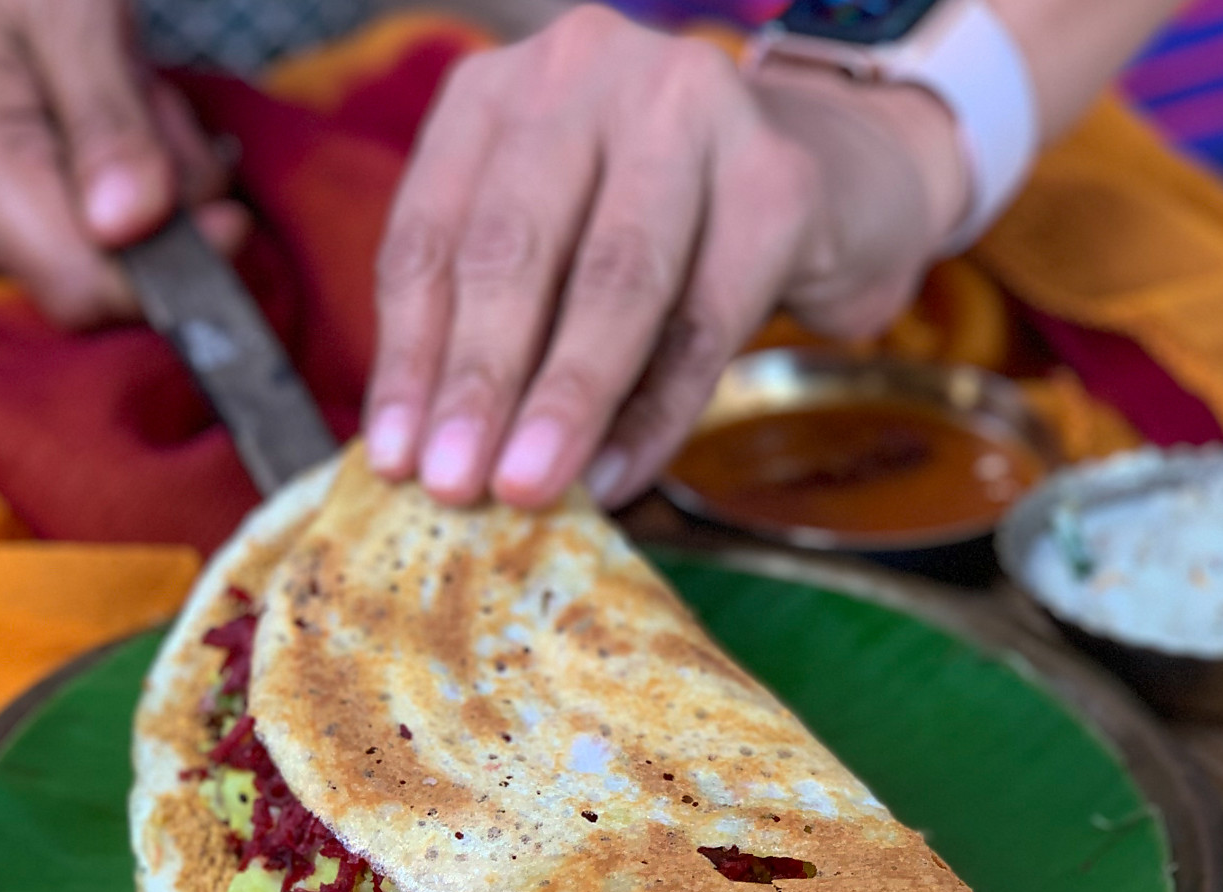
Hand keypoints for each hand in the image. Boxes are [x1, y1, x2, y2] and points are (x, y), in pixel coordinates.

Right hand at [0, 0, 245, 325]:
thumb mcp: (73, 14)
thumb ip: (109, 121)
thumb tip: (130, 227)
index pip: (80, 286)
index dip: (168, 268)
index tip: (228, 216)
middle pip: (106, 274)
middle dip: (164, 206)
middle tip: (158, 109)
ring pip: (113, 260)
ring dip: (158, 188)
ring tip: (132, 96)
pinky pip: (96, 244)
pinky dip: (134, 190)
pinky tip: (120, 125)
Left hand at [364, 5, 968, 507]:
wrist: (830, 185)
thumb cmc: (664, 233)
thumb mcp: (558, 251)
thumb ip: (502, 325)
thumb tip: (435, 455)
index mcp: (503, 91)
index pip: (433, 233)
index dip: (409, 355)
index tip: (392, 459)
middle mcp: (590, 72)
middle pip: (516, 247)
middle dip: (478, 380)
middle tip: (452, 486)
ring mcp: (695, 109)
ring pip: (614, 279)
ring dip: (564, 398)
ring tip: (528, 488)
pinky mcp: (779, 178)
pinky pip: (705, 321)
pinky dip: (656, 412)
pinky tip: (618, 476)